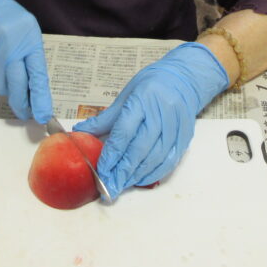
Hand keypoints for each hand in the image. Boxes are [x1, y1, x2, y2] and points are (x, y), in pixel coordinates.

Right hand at [0, 0, 51, 121]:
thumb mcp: (28, 35)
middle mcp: (10, 42)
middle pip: (16, 82)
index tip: (43, 115)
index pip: (36, 73)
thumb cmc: (10, 23)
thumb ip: (31, 61)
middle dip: (20, 102)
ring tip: (6, 75)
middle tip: (24, 112)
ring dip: (4, 88)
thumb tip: (35, 96)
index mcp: (29, 36)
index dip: (39, 97)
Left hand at [73, 42, 227, 198]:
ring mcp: (175, 126)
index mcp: (141, 100)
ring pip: (155, 157)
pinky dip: (155, 173)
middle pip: (140, 148)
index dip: (112, 156)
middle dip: (123, 171)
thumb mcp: (125, 96)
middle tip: (110, 188)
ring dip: (137, 175)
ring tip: (122, 185)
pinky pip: (170, 160)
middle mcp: (160, 113)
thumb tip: (81, 132)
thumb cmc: (151, 85)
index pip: (124, 133)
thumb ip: (105, 118)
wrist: (182, 78)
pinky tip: (142, 179)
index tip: (101, 172)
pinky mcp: (185, 136)